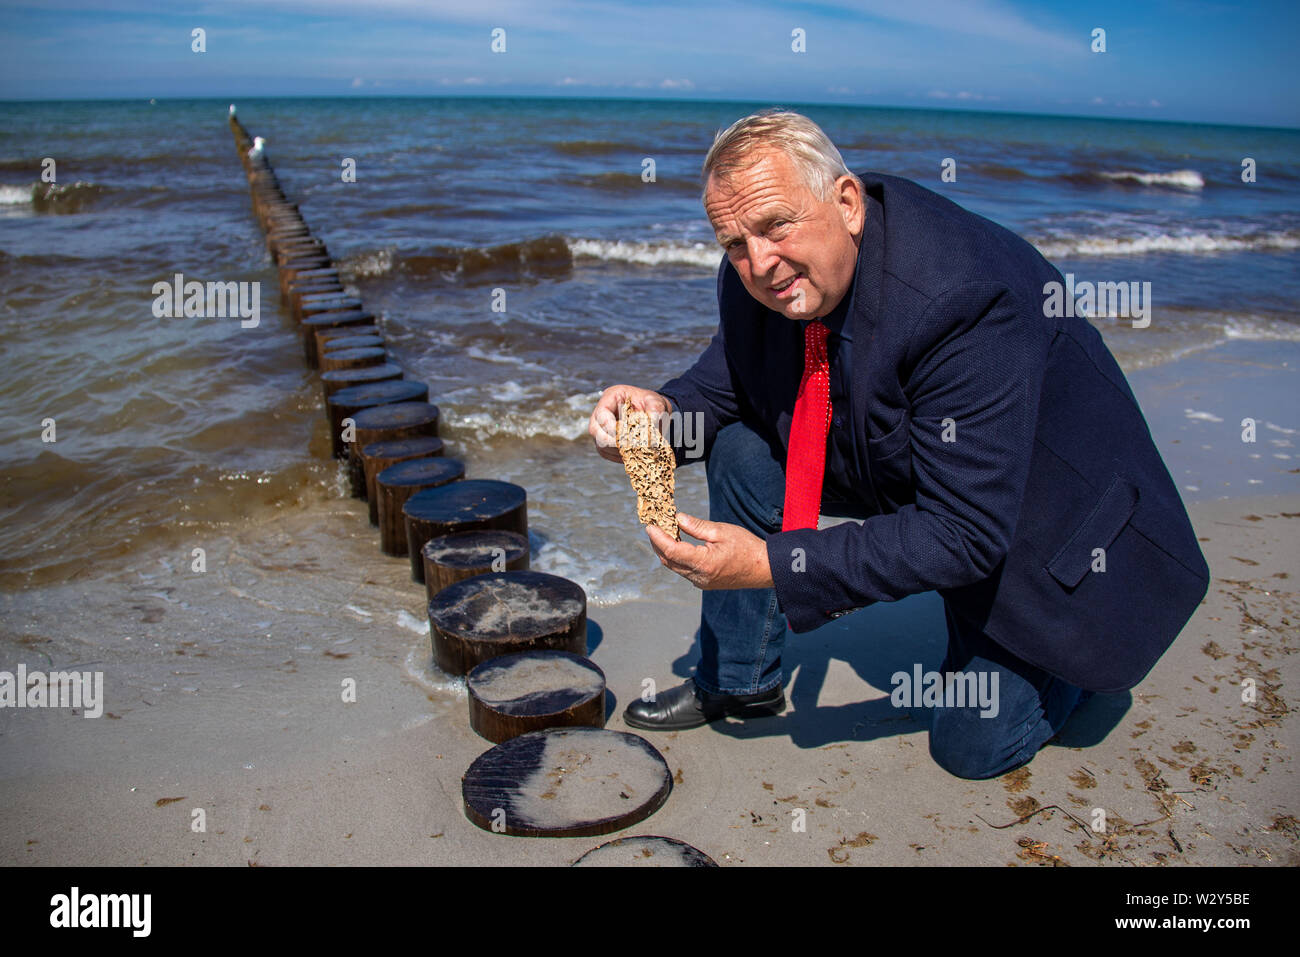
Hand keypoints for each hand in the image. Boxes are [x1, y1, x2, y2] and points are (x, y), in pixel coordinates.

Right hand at [588, 384, 672, 462]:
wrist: (653, 413)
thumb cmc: (651, 404)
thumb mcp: (656, 401)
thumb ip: (655, 409)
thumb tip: (653, 422)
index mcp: (611, 397)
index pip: (602, 413)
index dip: (610, 426)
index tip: (625, 437)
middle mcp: (602, 413)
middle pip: (595, 430)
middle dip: (611, 441)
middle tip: (630, 447)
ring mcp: (601, 428)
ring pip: (600, 444)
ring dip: (617, 450)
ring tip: (636, 451)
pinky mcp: (605, 442)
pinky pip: (607, 453)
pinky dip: (619, 456)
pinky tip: (633, 454)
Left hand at [646, 513, 774, 589]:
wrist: (764, 568)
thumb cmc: (747, 547)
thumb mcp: (722, 531)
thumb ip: (697, 526)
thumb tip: (677, 519)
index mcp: (704, 563)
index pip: (671, 551)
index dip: (658, 538)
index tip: (650, 525)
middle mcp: (699, 577)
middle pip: (669, 561)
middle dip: (657, 543)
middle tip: (653, 526)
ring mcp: (701, 582)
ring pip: (674, 567)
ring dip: (666, 551)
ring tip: (663, 532)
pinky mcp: (704, 583)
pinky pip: (684, 570)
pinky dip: (676, 557)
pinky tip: (677, 543)